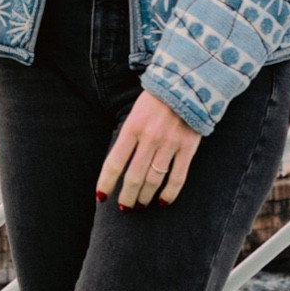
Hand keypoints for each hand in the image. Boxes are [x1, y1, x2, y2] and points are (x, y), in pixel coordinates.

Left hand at [97, 90, 200, 209]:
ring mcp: (170, 143)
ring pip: (154, 180)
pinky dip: (169, 194)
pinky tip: (162, 203)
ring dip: (145, 197)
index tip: (101, 197)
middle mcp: (149, 137)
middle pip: (134, 177)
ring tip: (140, 205)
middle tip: (124, 207)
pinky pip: (177, 178)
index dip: (106, 183)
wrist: (187, 83)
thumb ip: (128, 137)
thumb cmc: (156, 100)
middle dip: (126, 197)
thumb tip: (119, 167)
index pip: (114, 162)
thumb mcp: (135, 113)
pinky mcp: (188, 147)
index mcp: (132, 127)